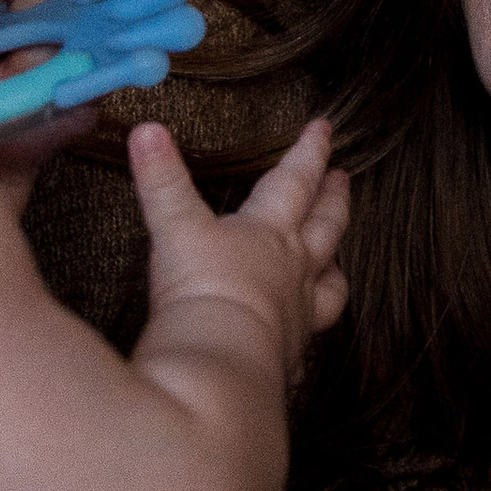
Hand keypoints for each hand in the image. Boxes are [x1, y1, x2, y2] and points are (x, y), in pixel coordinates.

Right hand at [131, 115, 348, 386]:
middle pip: (326, 227)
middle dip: (334, 199)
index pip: (296, 180)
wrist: (221, 362)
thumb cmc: (203, 289)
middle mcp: (294, 270)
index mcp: (270, 232)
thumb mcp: (177, 227)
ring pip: (330, 285)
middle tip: (344, 179)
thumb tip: (145, 129)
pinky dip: (304, 334)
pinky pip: (305, 342)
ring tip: (337, 263)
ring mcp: (297, 315)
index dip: (309, 152)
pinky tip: (297, 338)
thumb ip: (163, 180)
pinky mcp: (289, 356)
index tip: (324, 128)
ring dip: (334, 268)